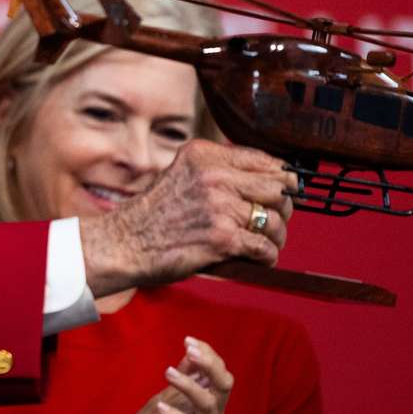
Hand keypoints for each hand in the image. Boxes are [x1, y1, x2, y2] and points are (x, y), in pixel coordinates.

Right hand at [80, 140, 294, 295]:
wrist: (126, 243)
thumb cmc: (155, 213)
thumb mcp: (183, 173)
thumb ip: (218, 170)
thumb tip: (268, 178)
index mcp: (204, 155)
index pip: (265, 160)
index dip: (282, 178)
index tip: (286, 190)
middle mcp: (214, 176)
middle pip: (278, 189)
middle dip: (283, 207)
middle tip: (276, 220)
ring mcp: (219, 207)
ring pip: (276, 221)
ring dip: (276, 237)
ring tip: (266, 243)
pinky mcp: (222, 239)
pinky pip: (264, 247)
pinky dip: (267, 256)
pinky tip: (259, 258)